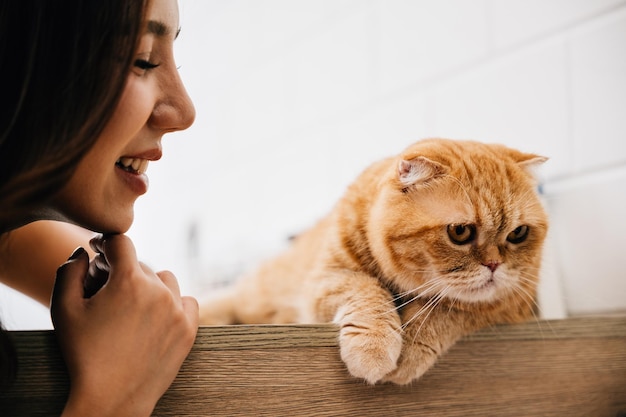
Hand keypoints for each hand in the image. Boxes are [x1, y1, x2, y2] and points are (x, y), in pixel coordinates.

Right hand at [50, 234, 198, 416]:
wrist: (111, 398)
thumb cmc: (83, 354)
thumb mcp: (64, 310)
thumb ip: (68, 271)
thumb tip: (83, 251)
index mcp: (128, 281)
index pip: (121, 242)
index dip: (106, 244)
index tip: (99, 252)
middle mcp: (158, 291)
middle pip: (140, 264)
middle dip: (122, 272)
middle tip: (106, 292)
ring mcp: (177, 310)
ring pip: (165, 279)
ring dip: (150, 285)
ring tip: (131, 304)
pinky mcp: (189, 329)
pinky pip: (187, 300)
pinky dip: (173, 303)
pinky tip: (157, 314)